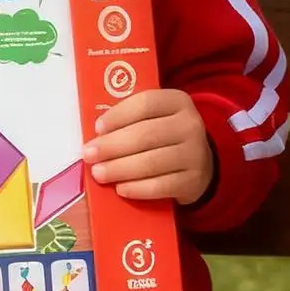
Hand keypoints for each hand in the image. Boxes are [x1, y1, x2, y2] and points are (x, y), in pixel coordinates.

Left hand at [82, 89, 212, 205]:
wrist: (200, 165)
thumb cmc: (165, 137)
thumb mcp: (155, 118)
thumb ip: (131, 121)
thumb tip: (96, 137)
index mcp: (177, 101)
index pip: (145, 104)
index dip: (118, 115)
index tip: (97, 128)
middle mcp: (190, 124)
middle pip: (146, 134)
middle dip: (112, 146)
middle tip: (89, 155)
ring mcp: (195, 153)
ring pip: (152, 162)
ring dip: (120, 169)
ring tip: (99, 174)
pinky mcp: (193, 181)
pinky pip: (161, 186)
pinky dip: (138, 188)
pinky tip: (121, 189)